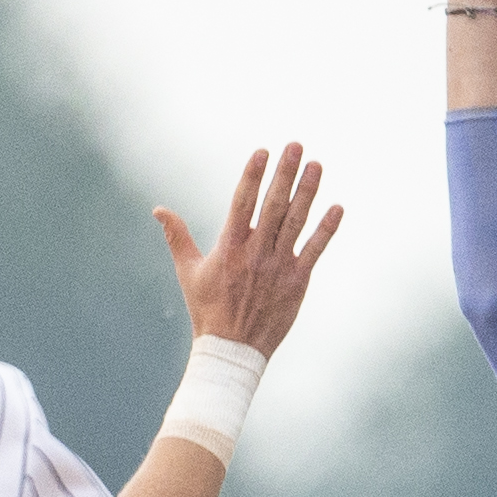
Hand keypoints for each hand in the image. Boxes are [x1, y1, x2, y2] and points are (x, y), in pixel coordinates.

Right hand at [158, 145, 343, 353]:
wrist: (232, 350)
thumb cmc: (208, 310)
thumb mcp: (188, 272)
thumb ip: (177, 236)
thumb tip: (158, 209)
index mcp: (229, 248)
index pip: (242, 202)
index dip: (253, 175)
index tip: (263, 151)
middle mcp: (255, 253)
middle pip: (273, 205)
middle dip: (284, 173)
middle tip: (295, 145)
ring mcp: (278, 266)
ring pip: (296, 222)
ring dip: (308, 192)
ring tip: (316, 165)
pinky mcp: (297, 282)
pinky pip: (315, 250)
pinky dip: (326, 229)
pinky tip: (337, 208)